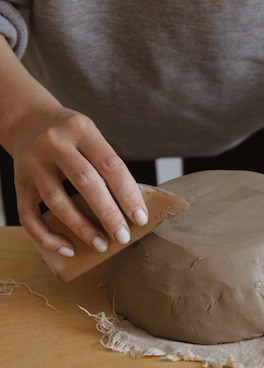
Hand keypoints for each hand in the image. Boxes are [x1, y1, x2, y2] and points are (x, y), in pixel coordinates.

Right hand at [11, 106, 148, 256]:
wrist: (27, 120)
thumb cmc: (68, 133)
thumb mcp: (89, 133)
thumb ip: (105, 162)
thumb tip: (130, 204)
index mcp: (81, 129)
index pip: (110, 164)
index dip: (128, 193)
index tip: (141, 217)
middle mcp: (55, 144)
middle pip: (86, 182)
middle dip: (108, 213)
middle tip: (123, 236)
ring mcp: (34, 164)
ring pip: (57, 201)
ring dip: (81, 228)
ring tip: (101, 245)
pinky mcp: (19, 183)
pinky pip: (29, 216)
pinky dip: (47, 236)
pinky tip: (67, 247)